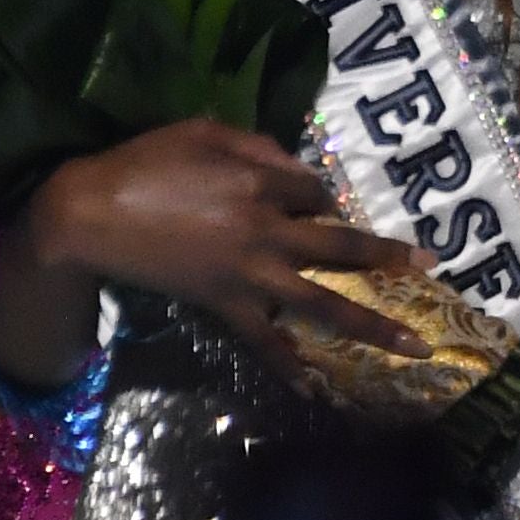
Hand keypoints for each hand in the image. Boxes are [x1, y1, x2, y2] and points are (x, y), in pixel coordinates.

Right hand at [25, 117, 434, 357]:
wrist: (90, 215)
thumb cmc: (143, 163)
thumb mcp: (203, 131)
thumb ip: (257, 147)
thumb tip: (299, 171)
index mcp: (261, 180)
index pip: (316, 191)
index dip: (324, 198)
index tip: (322, 205)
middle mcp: (267, 229)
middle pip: (340, 245)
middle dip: (386, 256)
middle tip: (429, 266)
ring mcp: (249, 273)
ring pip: (322, 302)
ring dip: (371, 324)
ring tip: (413, 344)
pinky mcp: (225, 305)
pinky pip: (264, 341)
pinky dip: (289, 365)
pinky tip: (316, 388)